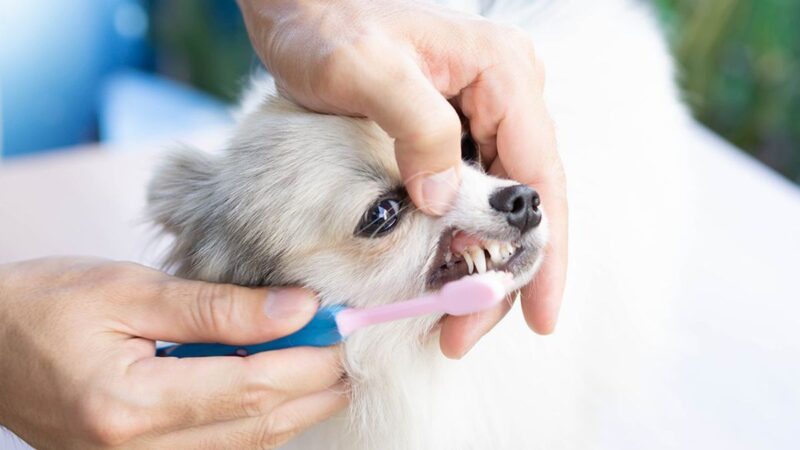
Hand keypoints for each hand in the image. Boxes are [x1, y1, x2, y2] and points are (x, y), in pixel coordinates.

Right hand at [0, 258, 346, 448]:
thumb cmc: (43, 305)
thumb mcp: (129, 290)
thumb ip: (217, 306)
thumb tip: (296, 307)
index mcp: (131, 403)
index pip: (252, 385)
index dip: (310, 357)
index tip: (344, 326)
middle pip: (259, 423)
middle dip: (316, 387)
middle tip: (352, 352)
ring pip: (247, 444)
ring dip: (296, 407)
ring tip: (331, 370)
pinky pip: (220, 449)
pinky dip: (260, 420)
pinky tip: (283, 391)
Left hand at [238, 0, 567, 356]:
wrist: (297, 6)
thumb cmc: (327, 24)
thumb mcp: (367, 71)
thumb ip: (417, 130)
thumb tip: (443, 203)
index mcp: (502, 75)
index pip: (540, 175)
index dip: (543, 251)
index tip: (538, 315)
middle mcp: (504, 96)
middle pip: (523, 202)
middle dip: (502, 272)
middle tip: (462, 332)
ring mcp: (480, 115)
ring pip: (496, 206)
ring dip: (476, 263)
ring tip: (448, 318)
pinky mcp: (450, 131)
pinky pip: (467, 195)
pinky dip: (454, 239)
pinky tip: (436, 275)